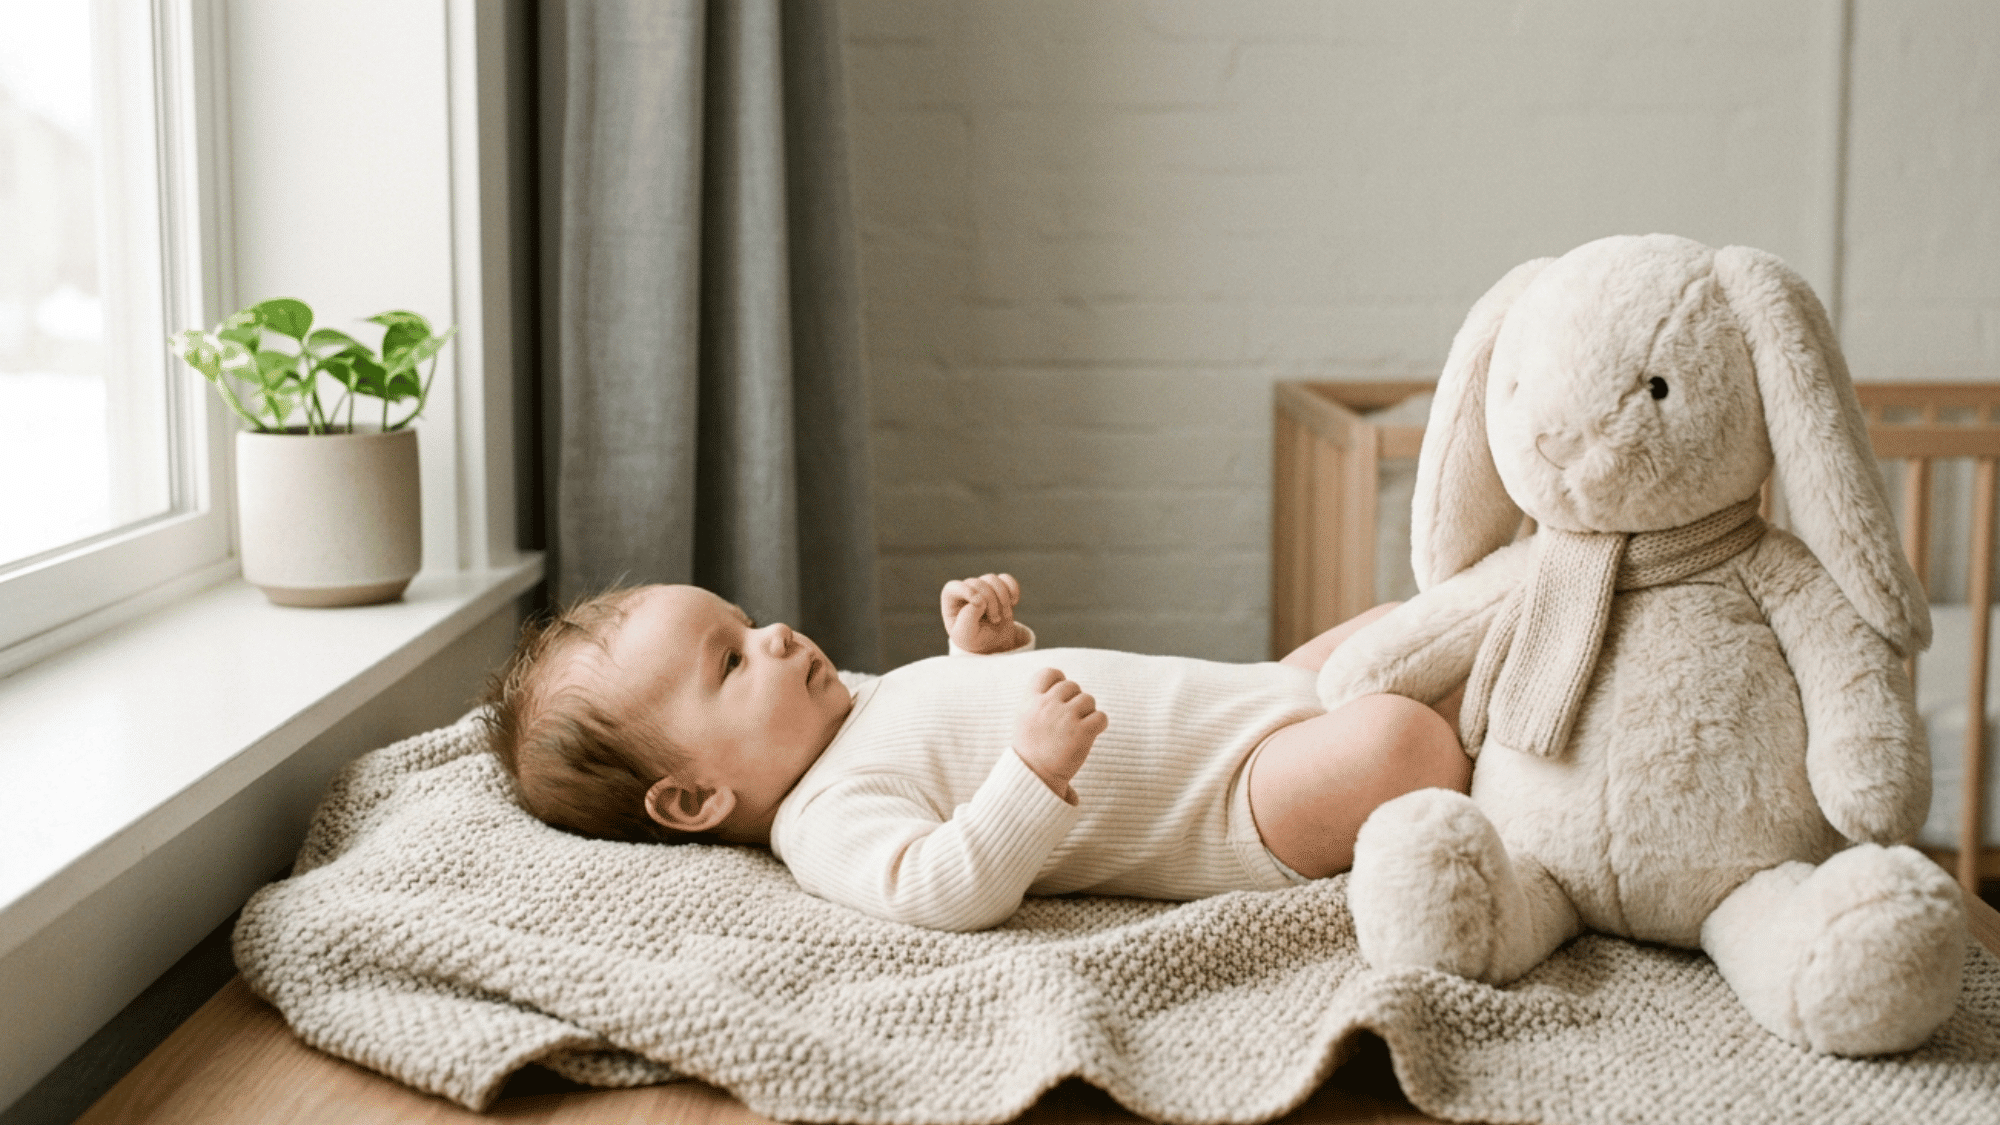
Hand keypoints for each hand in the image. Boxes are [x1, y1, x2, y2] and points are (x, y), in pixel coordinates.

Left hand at [941, 572, 1026, 653]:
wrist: (992, 643)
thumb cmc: (974, 639)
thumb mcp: (966, 636)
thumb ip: (968, 619)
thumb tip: (979, 601)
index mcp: (951, 601)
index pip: (953, 587)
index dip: (966, 591)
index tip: (979, 603)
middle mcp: (965, 590)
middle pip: (978, 583)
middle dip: (990, 602)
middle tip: (995, 620)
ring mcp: (982, 586)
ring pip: (992, 579)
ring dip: (1003, 598)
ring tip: (1004, 616)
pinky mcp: (997, 586)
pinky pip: (1006, 579)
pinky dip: (1013, 589)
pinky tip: (1014, 603)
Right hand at [1013, 668, 1106, 800]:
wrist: (1035, 778)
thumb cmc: (1031, 750)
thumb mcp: (1025, 719)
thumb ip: (1039, 700)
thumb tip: (1061, 683)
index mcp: (1030, 700)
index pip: (1049, 673)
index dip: (1059, 680)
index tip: (1061, 696)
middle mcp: (1047, 705)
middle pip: (1072, 686)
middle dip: (1075, 701)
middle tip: (1069, 721)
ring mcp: (1066, 717)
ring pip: (1088, 699)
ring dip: (1088, 713)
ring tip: (1077, 730)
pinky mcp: (1083, 732)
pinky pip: (1101, 717)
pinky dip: (1099, 725)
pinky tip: (1090, 735)